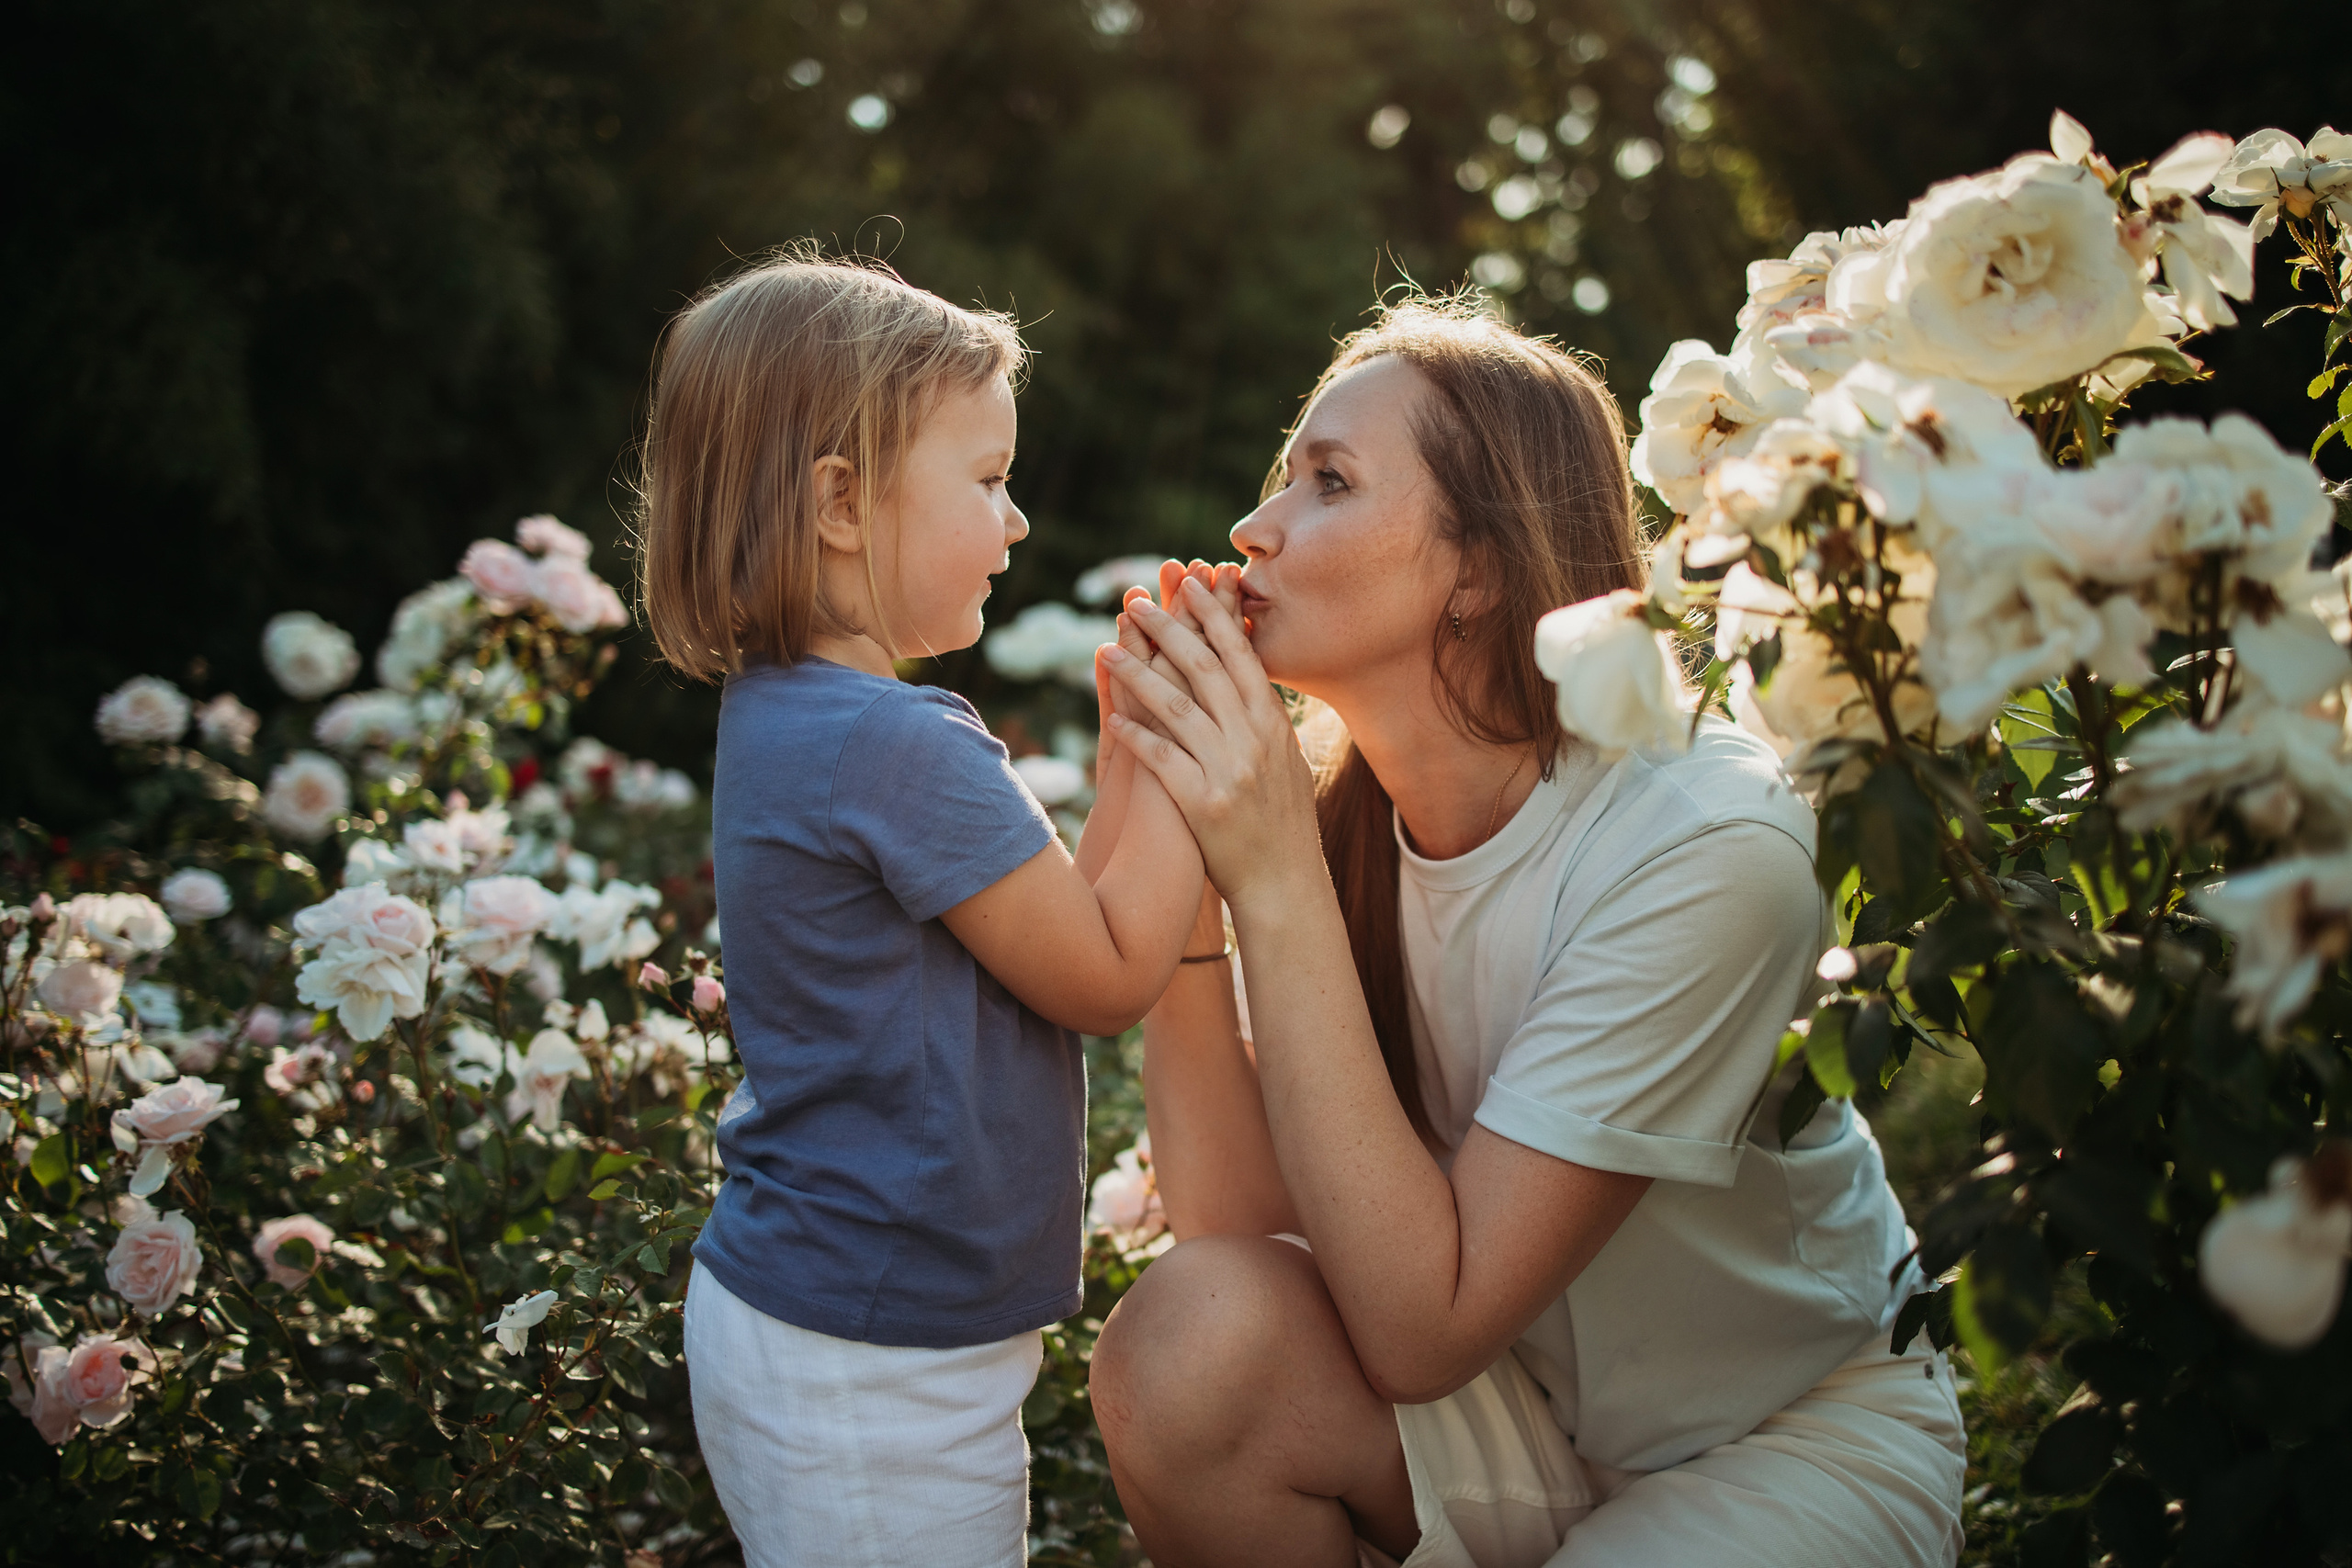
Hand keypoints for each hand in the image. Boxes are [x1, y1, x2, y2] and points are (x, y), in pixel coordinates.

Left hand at [1102, 573, 1323, 907]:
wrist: (1286, 884)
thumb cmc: (1282, 821)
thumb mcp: (1286, 759)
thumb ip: (1265, 717)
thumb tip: (1249, 671)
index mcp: (1273, 723)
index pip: (1241, 654)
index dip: (1214, 615)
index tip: (1191, 582)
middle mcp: (1254, 740)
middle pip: (1206, 669)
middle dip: (1169, 629)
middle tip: (1137, 602)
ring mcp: (1230, 771)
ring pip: (1177, 707)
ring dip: (1138, 674)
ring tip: (1107, 648)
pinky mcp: (1203, 804)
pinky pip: (1162, 759)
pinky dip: (1136, 734)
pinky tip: (1112, 716)